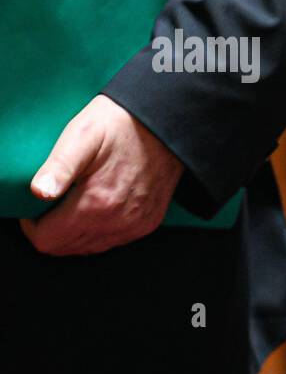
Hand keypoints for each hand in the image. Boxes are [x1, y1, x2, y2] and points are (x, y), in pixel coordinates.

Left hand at [19, 94, 184, 255]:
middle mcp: (117, 221)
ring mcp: (135, 224)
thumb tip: (40, 193)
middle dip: (52, 230)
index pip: (48, 240)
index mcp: (96, 202)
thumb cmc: (120, 125)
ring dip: (74, 232)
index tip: (34, 208)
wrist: (164, 125)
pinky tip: (96, 209)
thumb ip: (59, 167)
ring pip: (89, 248)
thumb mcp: (82, 135)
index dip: (33, 226)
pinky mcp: (147, 223)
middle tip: (53, 204)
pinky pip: (113, 241)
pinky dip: (98, 231)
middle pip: (66, 247)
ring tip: (73, 204)